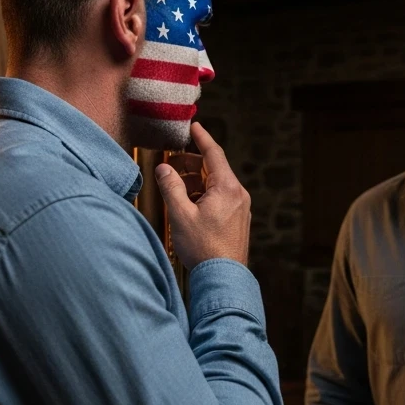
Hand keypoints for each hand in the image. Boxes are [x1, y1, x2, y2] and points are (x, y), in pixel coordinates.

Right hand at [155, 122, 250, 267]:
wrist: (223, 278)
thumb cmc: (204, 248)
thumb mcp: (180, 214)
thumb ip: (171, 187)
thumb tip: (163, 169)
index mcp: (227, 188)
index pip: (214, 153)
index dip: (202, 138)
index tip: (194, 126)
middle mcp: (238, 195)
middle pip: (214, 169)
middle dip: (193, 164)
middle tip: (172, 163)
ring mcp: (241, 209)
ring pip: (217, 185)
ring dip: (197, 182)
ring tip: (176, 188)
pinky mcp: (238, 221)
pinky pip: (221, 199)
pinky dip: (204, 195)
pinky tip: (189, 205)